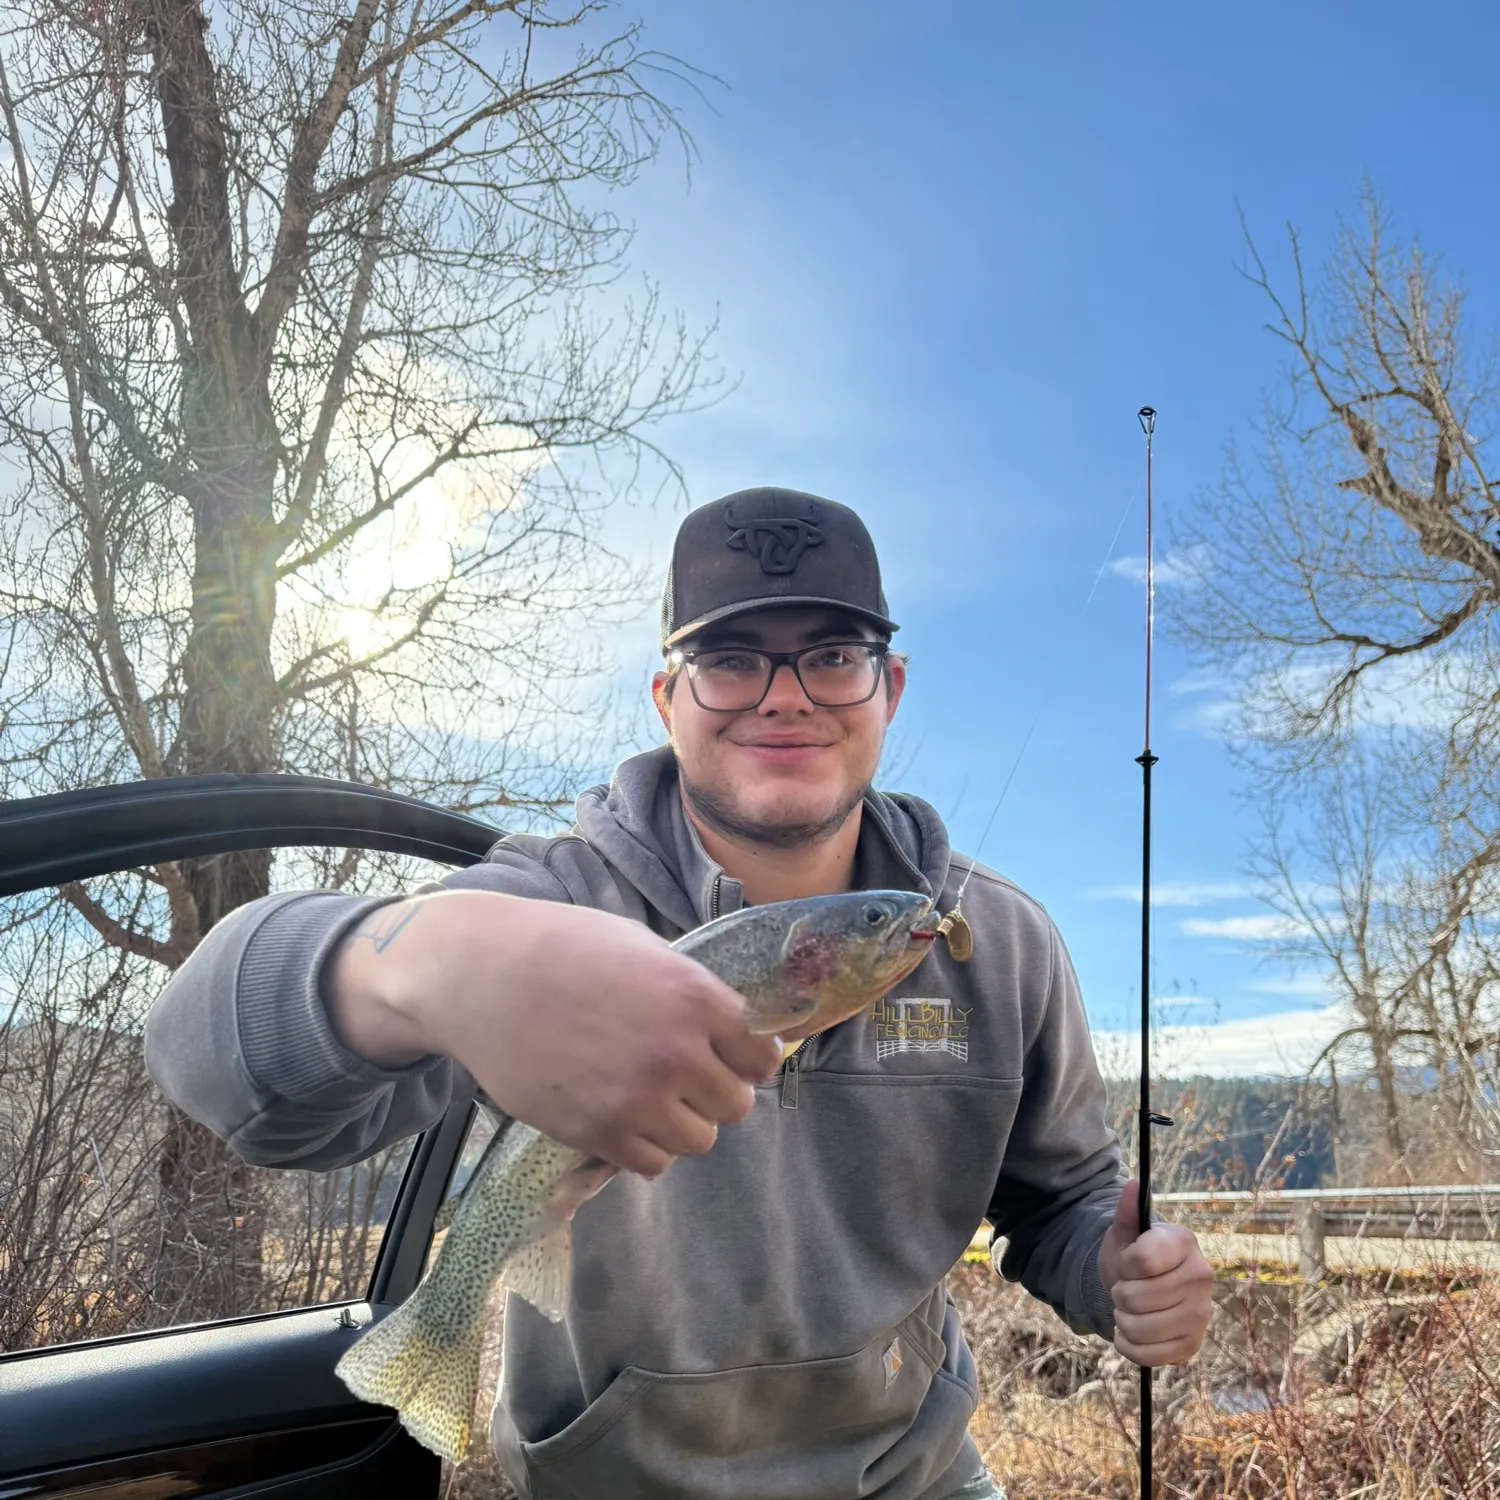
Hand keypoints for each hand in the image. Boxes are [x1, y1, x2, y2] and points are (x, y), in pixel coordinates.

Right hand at [327, 890, 783, 1178]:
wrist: (483, 975)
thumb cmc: (563, 947)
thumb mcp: (643, 948)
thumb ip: (690, 990)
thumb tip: (732, 1022)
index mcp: (697, 998)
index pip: (762, 1057)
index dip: (745, 1058)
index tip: (726, 1056)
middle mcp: (678, 1052)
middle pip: (735, 1105)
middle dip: (713, 1092)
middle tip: (682, 1078)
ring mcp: (638, 1098)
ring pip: (699, 1140)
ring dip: (679, 1123)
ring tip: (648, 1099)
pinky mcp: (597, 1132)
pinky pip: (650, 1163)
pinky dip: (642, 1147)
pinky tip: (621, 1117)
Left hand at [1097, 1178, 1213, 1365]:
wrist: (1145, 1289)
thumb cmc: (1133, 1257)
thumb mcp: (1124, 1233)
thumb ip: (1125, 1212)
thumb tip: (1131, 1185)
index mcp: (1184, 1243)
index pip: (1141, 1261)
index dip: (1123, 1264)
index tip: (1127, 1262)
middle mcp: (1201, 1277)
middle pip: (1135, 1298)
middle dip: (1119, 1293)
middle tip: (1127, 1288)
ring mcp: (1201, 1314)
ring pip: (1137, 1327)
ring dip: (1122, 1320)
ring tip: (1130, 1308)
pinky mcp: (1192, 1345)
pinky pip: (1146, 1356)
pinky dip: (1129, 1345)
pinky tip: (1133, 1332)